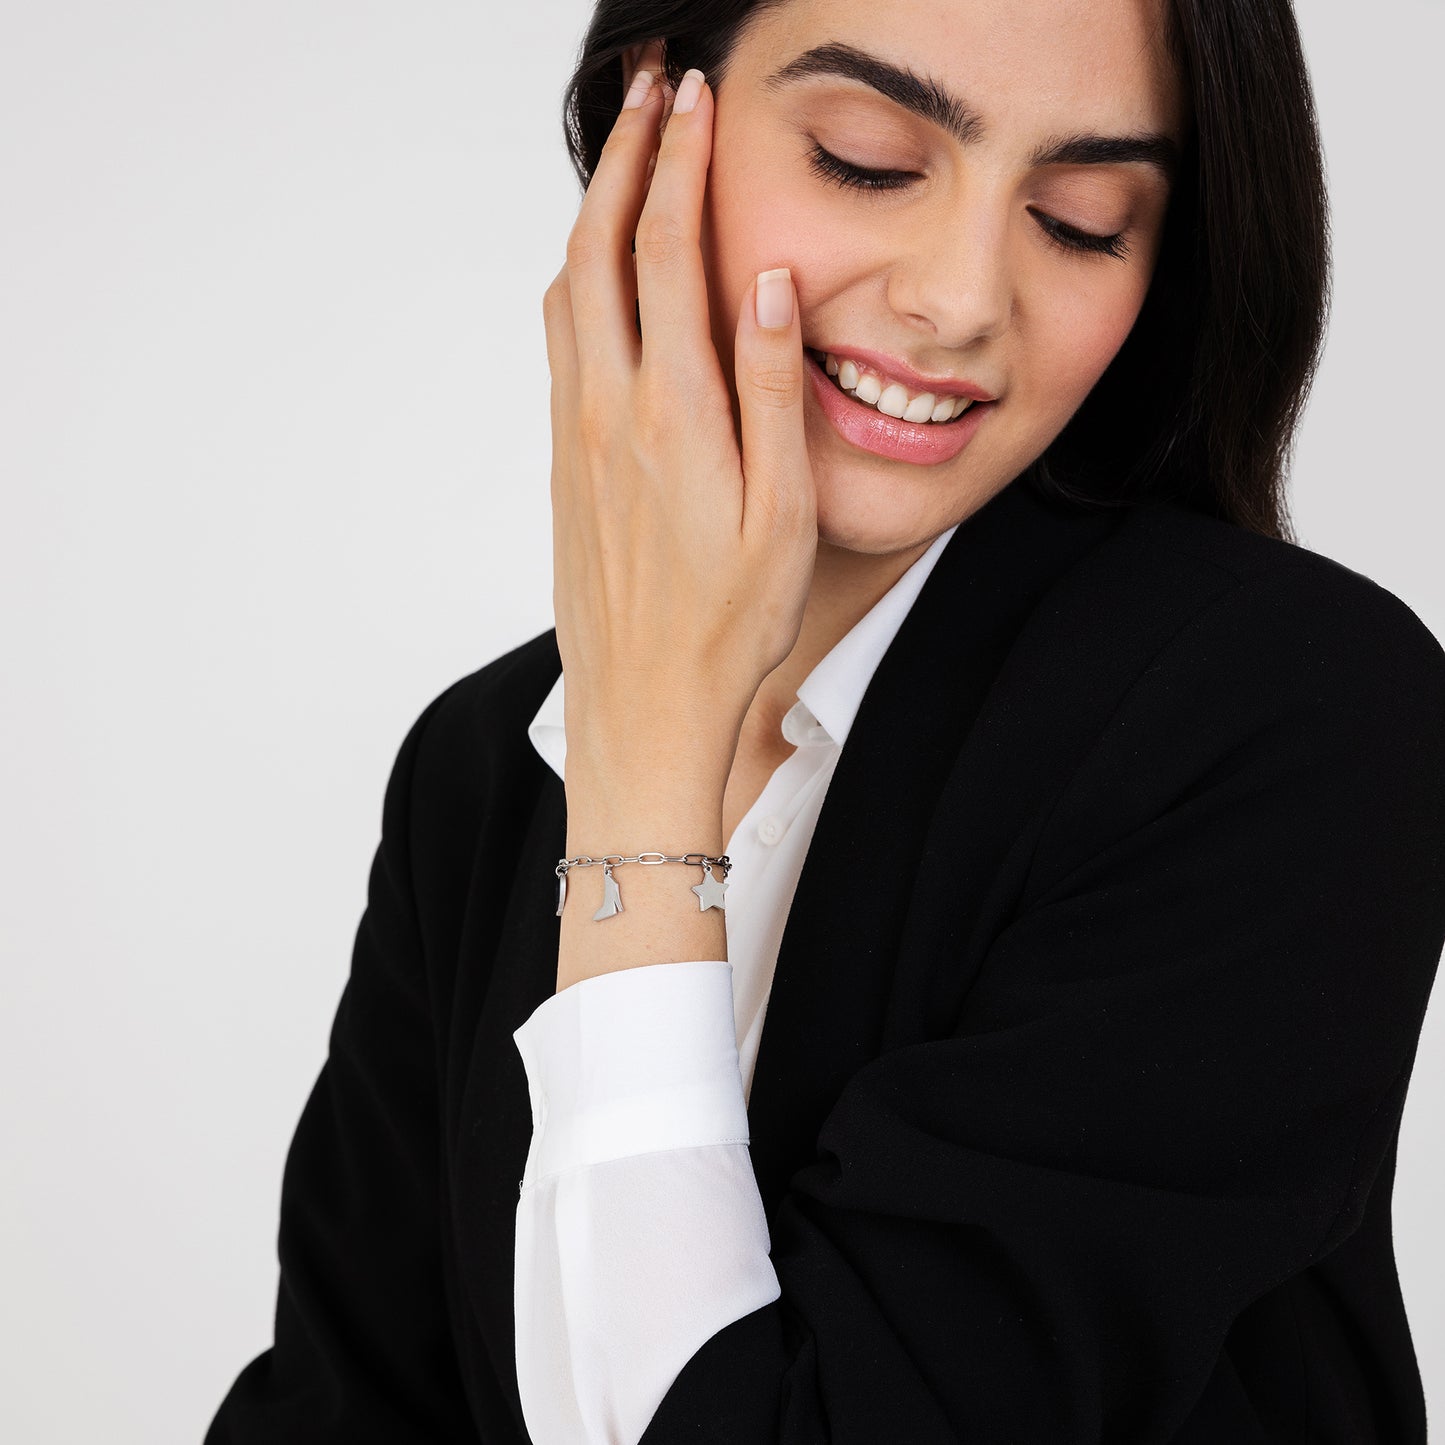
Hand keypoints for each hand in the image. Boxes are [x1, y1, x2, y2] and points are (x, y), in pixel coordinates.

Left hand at [542, 47, 818, 773]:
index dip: (676, 163)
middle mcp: (605, 412)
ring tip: (622, 163)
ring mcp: (572, 438)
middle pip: (593, 250)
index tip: (691, 99)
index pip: (663, 252)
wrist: (643, 707)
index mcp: (670, 414)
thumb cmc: (726, 626)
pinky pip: (559, 348)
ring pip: (564, 295)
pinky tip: (601, 279)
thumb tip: (760, 283)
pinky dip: (577, 284)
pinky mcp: (560, 466)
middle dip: (621, 158)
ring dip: (589, 216)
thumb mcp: (780, 514)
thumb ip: (767, 390)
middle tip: (647, 93)